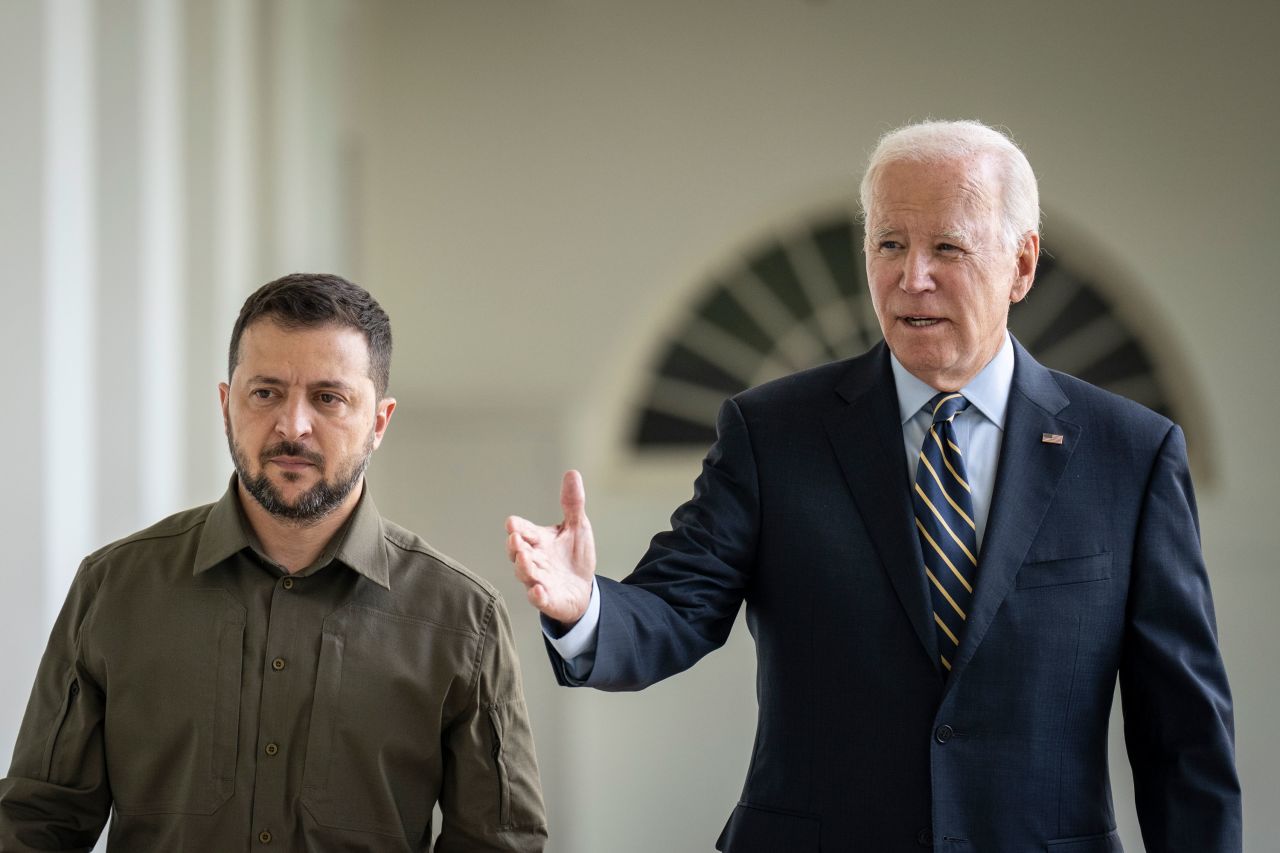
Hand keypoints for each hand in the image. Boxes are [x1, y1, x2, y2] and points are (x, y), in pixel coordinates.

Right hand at [506, 470, 596, 625]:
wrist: (582, 590)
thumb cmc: (574, 557)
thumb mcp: (577, 527)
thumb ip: (572, 503)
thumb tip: (572, 473)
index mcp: (538, 541)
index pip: (523, 531)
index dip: (517, 527)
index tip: (512, 523)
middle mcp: (534, 560)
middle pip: (518, 553)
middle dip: (515, 547)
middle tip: (515, 539)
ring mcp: (538, 580)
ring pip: (525, 574)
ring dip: (524, 567)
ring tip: (525, 559)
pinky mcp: (547, 599)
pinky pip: (538, 599)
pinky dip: (537, 595)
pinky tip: (538, 590)